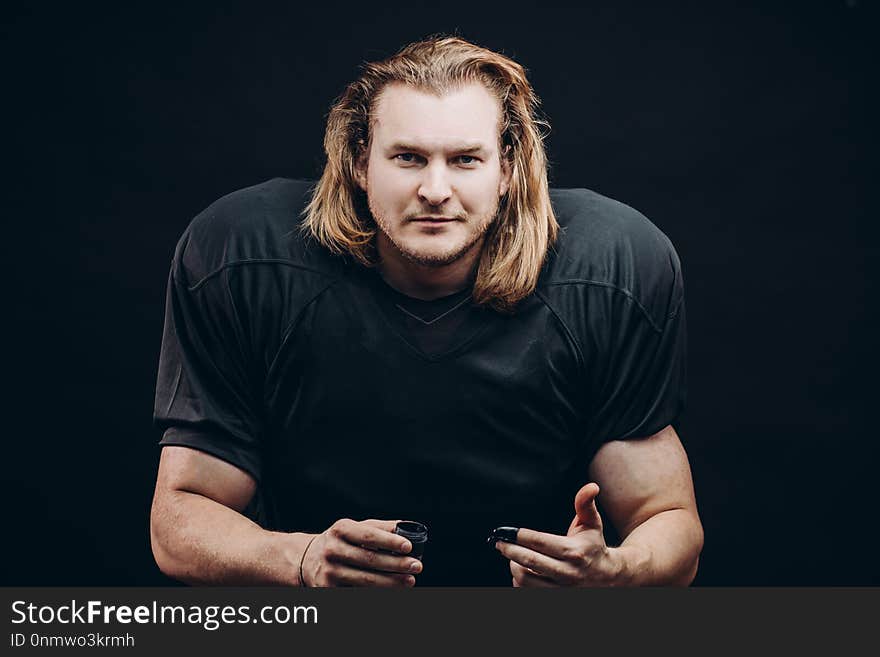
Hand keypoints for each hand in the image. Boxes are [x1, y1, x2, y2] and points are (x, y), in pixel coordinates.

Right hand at [300, 518, 422, 586]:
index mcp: (340, 530)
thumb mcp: (352, 529)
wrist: (305, 560)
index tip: (408, 546)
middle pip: (369, 560)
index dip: (389, 542)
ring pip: (365, 580)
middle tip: (416, 567)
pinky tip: (391, 592)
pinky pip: (356, 593)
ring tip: (409, 581)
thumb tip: (406, 528)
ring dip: (390, 582)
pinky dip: (376, 594)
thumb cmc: (339, 542)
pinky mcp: (327, 590)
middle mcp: (332, 550)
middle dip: (396, 565)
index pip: (368, 536)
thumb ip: (378, 528)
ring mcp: (329, 572)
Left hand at [494, 483, 624, 586]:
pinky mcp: (556, 598)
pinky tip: (520, 569)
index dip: (520, 536)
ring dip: (513, 566)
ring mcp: (562, 588)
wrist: (608, 577)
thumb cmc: (594, 546)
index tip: (506, 531)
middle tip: (499, 543)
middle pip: (529, 561)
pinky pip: (528, 592)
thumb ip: (585, 503)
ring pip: (525, 579)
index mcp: (574, 552)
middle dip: (510, 550)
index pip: (540, 542)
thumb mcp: (592, 523)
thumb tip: (592, 486)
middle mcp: (568, 572)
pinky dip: (519, 582)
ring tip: (511, 556)